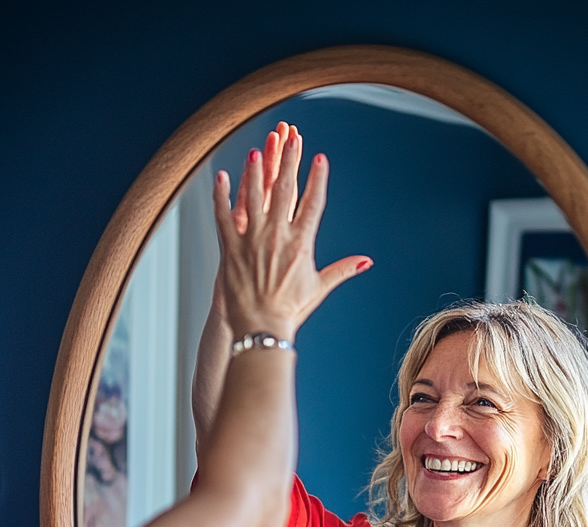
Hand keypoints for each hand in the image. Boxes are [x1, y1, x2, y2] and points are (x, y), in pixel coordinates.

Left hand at [214, 132, 371, 340]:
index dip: (317, 179)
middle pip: (284, 190)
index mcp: (301, 244)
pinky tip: (221, 177)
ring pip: (252, 197)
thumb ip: (343, 270)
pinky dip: (221, 196)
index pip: (313, 203)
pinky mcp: (230, 249)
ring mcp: (252, 240)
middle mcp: (277, 236)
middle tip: (290, 137)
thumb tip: (366, 261)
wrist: (261, 328)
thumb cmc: (290, 310)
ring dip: (254, 172)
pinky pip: (223, 216)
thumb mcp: (319, 287)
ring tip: (256, 150)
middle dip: (288, 161)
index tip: (319, 158)